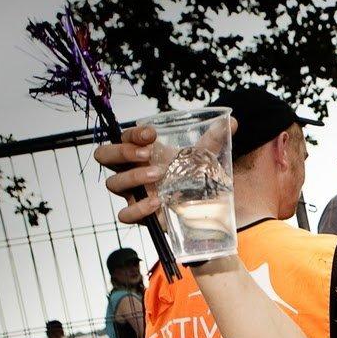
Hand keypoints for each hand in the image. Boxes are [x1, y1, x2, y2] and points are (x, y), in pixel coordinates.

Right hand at [95, 117, 237, 224]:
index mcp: (142, 153)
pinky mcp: (141, 216)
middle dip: (122, 151)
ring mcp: (134, 194)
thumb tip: (231, 121)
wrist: (205, 211)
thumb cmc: (196, 179)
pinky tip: (157, 203)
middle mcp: (132, 171)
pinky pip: (125, 214)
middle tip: (147, 153)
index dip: (131, 133)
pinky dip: (138, 208)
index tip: (152, 134)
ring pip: (112, 183)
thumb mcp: (205, 157)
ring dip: (133, 176)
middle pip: (105, 156)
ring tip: (159, 175)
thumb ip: (214, 139)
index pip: (122, 137)